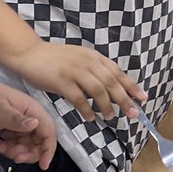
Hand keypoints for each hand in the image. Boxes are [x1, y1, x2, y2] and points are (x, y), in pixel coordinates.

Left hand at [0, 72, 56, 168]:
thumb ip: (17, 120)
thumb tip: (36, 124)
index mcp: (32, 110)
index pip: (48, 132)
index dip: (48, 149)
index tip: (44, 165)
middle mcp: (29, 118)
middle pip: (39, 142)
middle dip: (29, 153)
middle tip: (15, 158)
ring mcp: (19, 125)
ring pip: (27, 146)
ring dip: (17, 152)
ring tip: (0, 147)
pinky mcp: (9, 130)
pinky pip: (15, 145)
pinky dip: (8, 149)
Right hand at [13, 40, 144, 122]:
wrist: (29, 53)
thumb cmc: (56, 60)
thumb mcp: (80, 61)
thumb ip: (95, 73)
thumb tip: (112, 92)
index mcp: (94, 57)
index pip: (117, 72)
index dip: (131, 86)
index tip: (143, 98)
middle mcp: (87, 62)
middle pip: (111, 82)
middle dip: (124, 99)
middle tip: (133, 114)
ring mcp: (74, 70)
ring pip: (98, 90)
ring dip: (106, 106)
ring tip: (110, 117)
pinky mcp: (61, 80)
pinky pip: (78, 98)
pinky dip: (86, 109)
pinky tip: (90, 117)